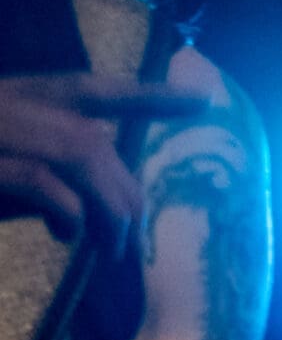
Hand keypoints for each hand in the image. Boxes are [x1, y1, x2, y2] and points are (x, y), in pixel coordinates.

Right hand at [0, 73, 210, 248]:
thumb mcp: (9, 160)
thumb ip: (54, 171)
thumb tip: (99, 209)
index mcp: (23, 96)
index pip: (95, 90)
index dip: (150, 95)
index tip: (203, 99)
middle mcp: (14, 103)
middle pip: (96, 143)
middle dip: (128, 196)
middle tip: (140, 242)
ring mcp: (0, 126)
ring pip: (83, 158)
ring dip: (109, 210)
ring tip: (113, 249)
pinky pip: (45, 183)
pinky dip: (68, 213)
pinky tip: (68, 235)